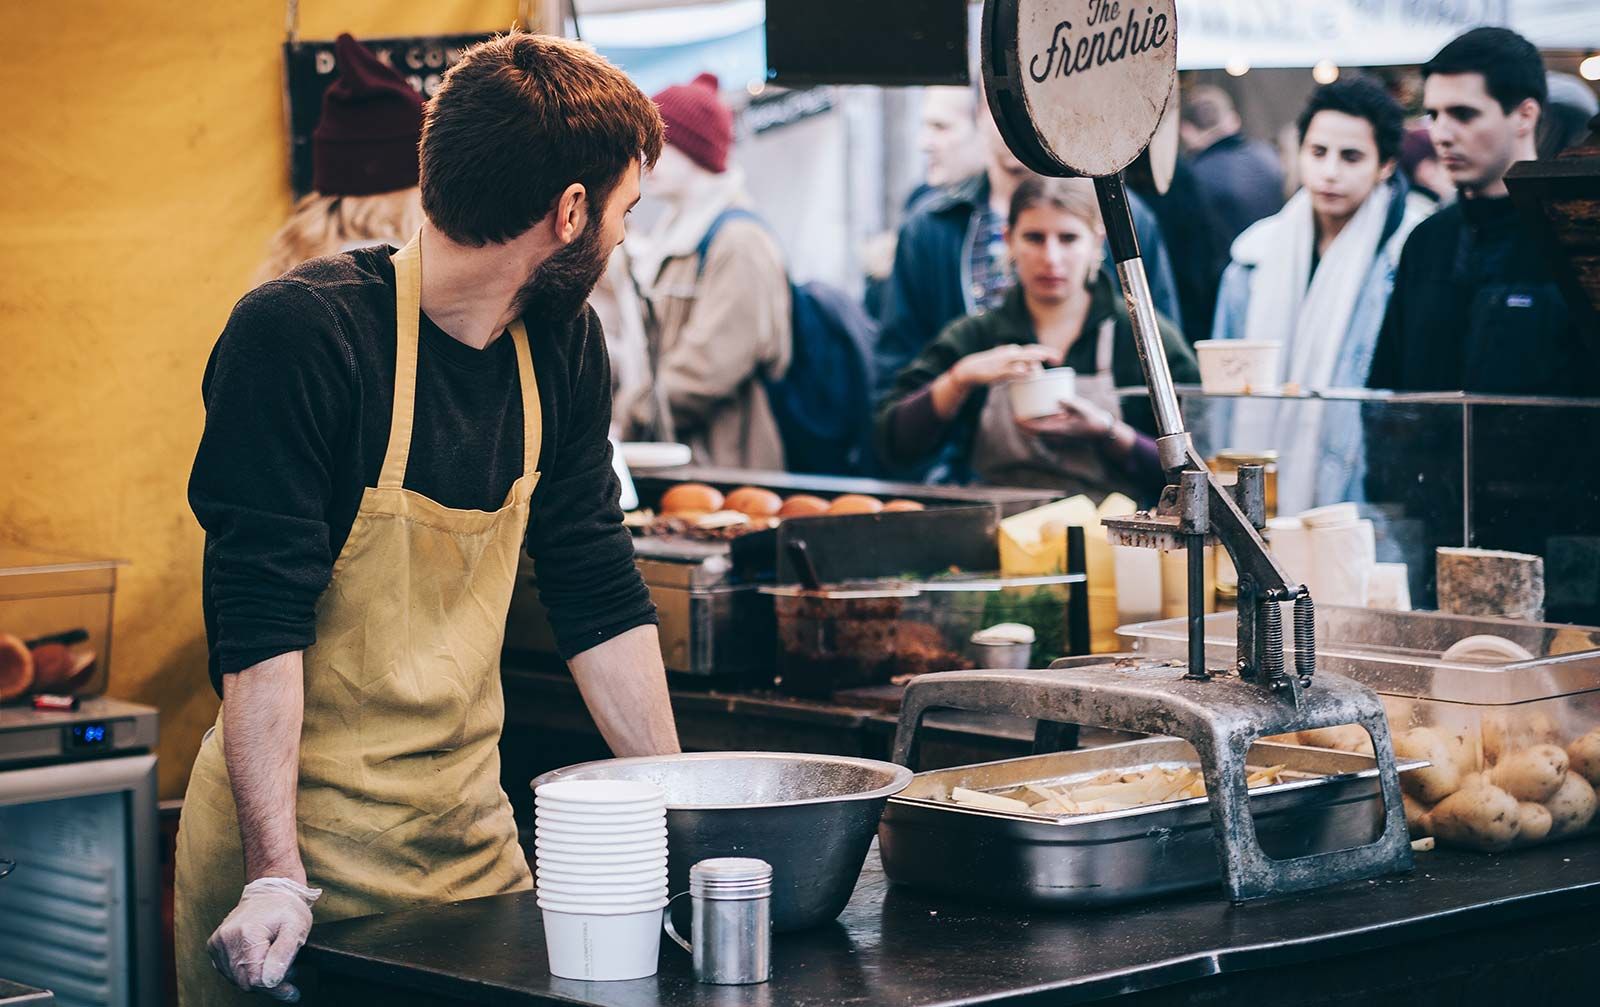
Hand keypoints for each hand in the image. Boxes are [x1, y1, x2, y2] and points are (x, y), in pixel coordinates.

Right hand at [208, 877, 321, 1001]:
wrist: (270, 890)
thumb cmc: (286, 908)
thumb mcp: (297, 927)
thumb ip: (284, 955)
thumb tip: (270, 981)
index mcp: (247, 934)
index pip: (256, 979)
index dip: (275, 988)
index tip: (291, 990)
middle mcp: (226, 939)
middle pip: (245, 982)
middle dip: (267, 982)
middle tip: (286, 971)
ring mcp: (217, 942)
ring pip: (236, 979)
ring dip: (256, 977)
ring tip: (274, 960)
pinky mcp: (214, 946)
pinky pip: (229, 971)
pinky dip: (245, 971)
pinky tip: (259, 958)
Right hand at [950, 344, 1062, 390]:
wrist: (970, 369)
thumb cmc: (990, 368)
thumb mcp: (1006, 366)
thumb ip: (1019, 368)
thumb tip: (1032, 372)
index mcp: (1013, 351)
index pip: (1033, 350)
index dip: (1046, 353)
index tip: (1058, 358)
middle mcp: (1010, 353)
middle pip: (1031, 352)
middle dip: (1045, 354)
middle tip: (1058, 358)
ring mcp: (1004, 362)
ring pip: (1022, 358)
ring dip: (1034, 359)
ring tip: (1045, 360)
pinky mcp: (998, 371)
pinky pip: (1011, 370)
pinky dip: (1019, 370)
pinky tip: (1027, 372)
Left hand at [1016, 397, 1116, 442]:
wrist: (1100, 429)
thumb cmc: (1093, 419)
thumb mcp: (1084, 409)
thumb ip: (1071, 404)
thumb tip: (1058, 398)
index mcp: (1059, 429)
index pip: (1037, 429)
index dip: (1025, 425)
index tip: (1015, 419)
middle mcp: (1056, 432)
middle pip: (1034, 429)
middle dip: (1023, 423)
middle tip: (1013, 412)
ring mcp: (1057, 430)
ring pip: (1039, 427)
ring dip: (1029, 421)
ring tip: (1020, 410)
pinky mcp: (1060, 427)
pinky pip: (1045, 424)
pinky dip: (1038, 419)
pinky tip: (1035, 409)